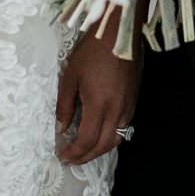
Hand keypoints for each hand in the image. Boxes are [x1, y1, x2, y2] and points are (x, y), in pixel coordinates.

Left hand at [56, 31, 139, 165]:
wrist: (119, 35)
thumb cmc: (92, 51)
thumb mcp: (70, 76)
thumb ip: (65, 105)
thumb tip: (61, 127)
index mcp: (99, 105)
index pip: (87, 140)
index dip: (75, 152)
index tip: (63, 156)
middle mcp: (117, 110)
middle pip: (103, 145)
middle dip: (86, 157)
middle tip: (71, 160)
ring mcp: (128, 107)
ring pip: (116, 139)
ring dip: (99, 150)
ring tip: (84, 152)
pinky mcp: (133, 101)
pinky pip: (124, 128)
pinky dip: (110, 137)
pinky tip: (99, 135)